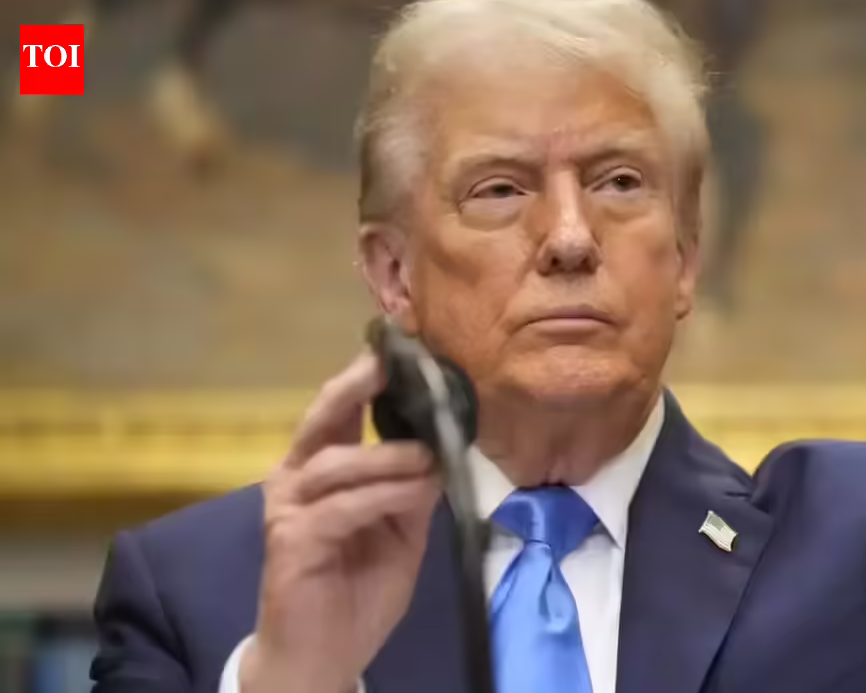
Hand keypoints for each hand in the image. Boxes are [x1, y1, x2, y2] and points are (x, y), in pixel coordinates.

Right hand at [240, 353, 439, 692]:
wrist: (323, 655)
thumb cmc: (357, 587)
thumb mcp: (401, 529)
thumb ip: (414, 487)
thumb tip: (444, 446)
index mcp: (320, 467)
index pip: (342, 408)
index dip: (369, 373)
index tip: (405, 343)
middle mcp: (296, 477)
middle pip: (324, 414)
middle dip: (360, 383)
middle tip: (397, 361)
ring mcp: (288, 509)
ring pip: (339, 462)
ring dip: (391, 456)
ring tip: (432, 454)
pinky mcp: (290, 542)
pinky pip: (342, 508)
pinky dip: (383, 495)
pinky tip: (415, 490)